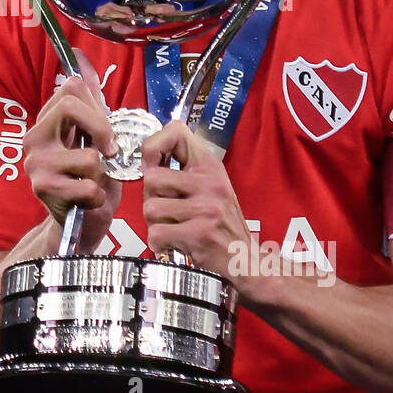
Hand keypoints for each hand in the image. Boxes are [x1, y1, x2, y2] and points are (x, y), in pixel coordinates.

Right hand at [22, 50, 119, 252]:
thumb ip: (89, 105)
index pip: (70, 89)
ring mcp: (36, 165)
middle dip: (101, 130)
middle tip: (109, 153)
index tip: (106, 133)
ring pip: (87, 153)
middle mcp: (33, 140)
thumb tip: (81, 62)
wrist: (79, 227)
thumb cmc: (89, 181)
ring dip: (102, 173)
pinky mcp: (44, 190)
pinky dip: (98, 195)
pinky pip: (88, 184)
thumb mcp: (91, 138)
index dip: (97, 109)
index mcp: (45, 124)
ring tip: (92, 183)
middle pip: (69, 106)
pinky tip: (88, 200)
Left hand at [141, 121, 256, 283]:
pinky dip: (159, 244)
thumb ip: (183, 171)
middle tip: (167, 211)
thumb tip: (146, 160)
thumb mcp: (210, 186)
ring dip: (155, 223)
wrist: (247, 261)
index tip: (154, 166)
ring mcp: (206, 208)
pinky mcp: (200, 234)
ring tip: (174, 228)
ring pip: (150, 208)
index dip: (154, 147)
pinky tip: (174, 244)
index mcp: (210, 166)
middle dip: (151, 198)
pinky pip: (156, 233)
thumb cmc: (221, 224)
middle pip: (151, 178)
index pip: (175, 131)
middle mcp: (210, 182)